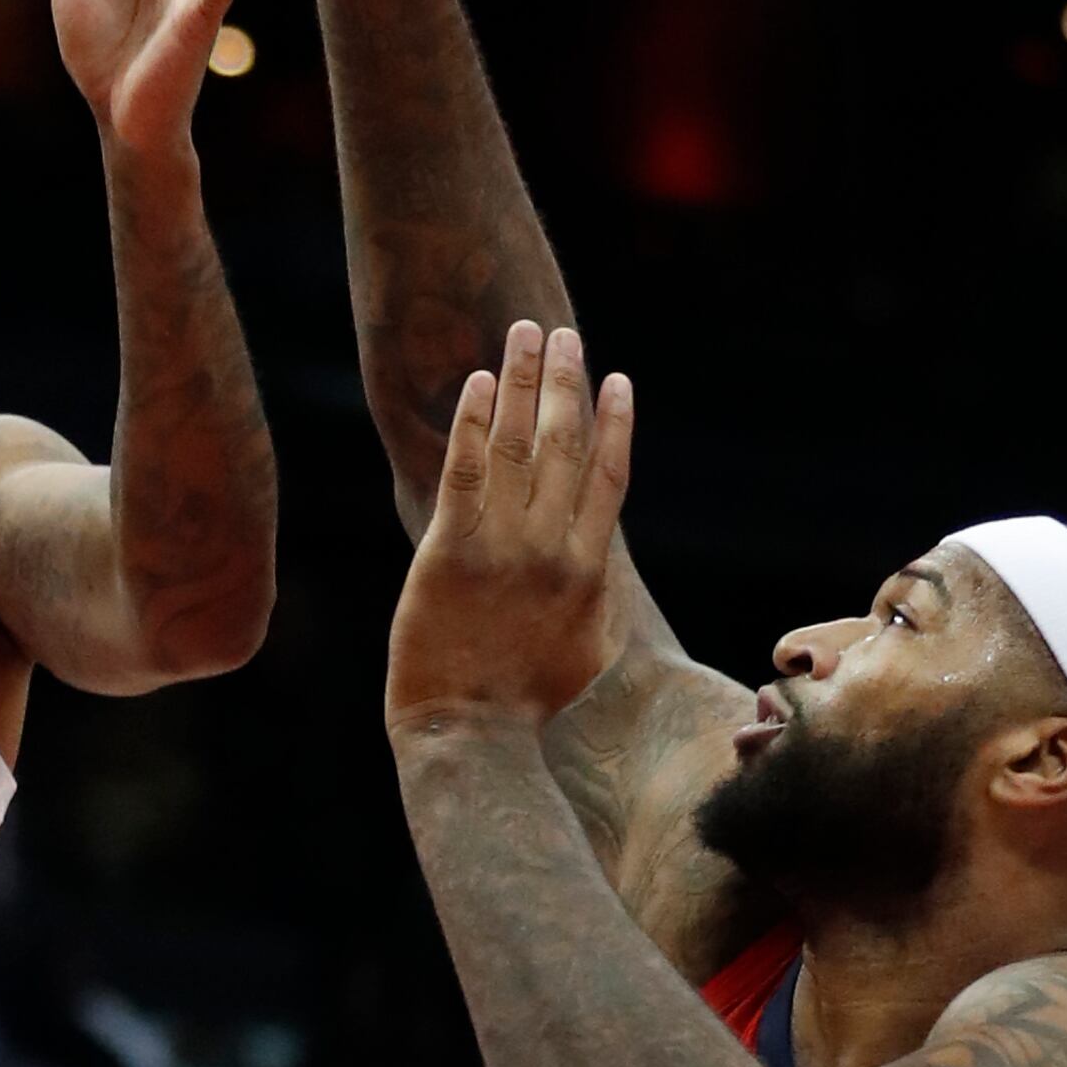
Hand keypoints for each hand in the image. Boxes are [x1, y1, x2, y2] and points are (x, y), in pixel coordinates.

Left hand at [386, 322, 635, 735]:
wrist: (471, 732)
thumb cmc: (527, 701)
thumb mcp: (587, 647)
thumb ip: (600, 597)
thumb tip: (605, 563)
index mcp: (589, 570)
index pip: (608, 477)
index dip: (614, 424)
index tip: (617, 380)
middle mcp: (552, 549)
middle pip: (565, 446)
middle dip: (565, 383)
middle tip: (564, 334)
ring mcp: (502, 547)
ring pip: (518, 446)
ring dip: (521, 383)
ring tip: (522, 334)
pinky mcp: (449, 551)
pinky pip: (465, 473)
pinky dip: (473, 424)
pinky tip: (477, 383)